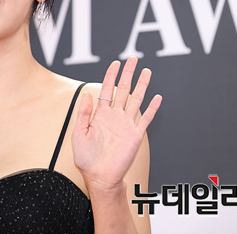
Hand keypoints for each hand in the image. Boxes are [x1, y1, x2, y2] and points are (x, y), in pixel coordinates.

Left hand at [72, 57, 161, 192]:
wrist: (99, 177)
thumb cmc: (87, 159)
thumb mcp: (79, 134)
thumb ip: (83, 114)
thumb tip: (87, 94)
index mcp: (101, 115)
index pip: (107, 90)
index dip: (111, 76)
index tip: (116, 63)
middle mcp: (115, 116)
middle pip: (123, 90)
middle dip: (128, 74)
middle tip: (133, 60)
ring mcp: (126, 124)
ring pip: (136, 99)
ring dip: (141, 85)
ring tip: (146, 72)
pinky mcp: (135, 135)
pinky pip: (146, 118)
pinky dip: (152, 108)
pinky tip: (157, 98)